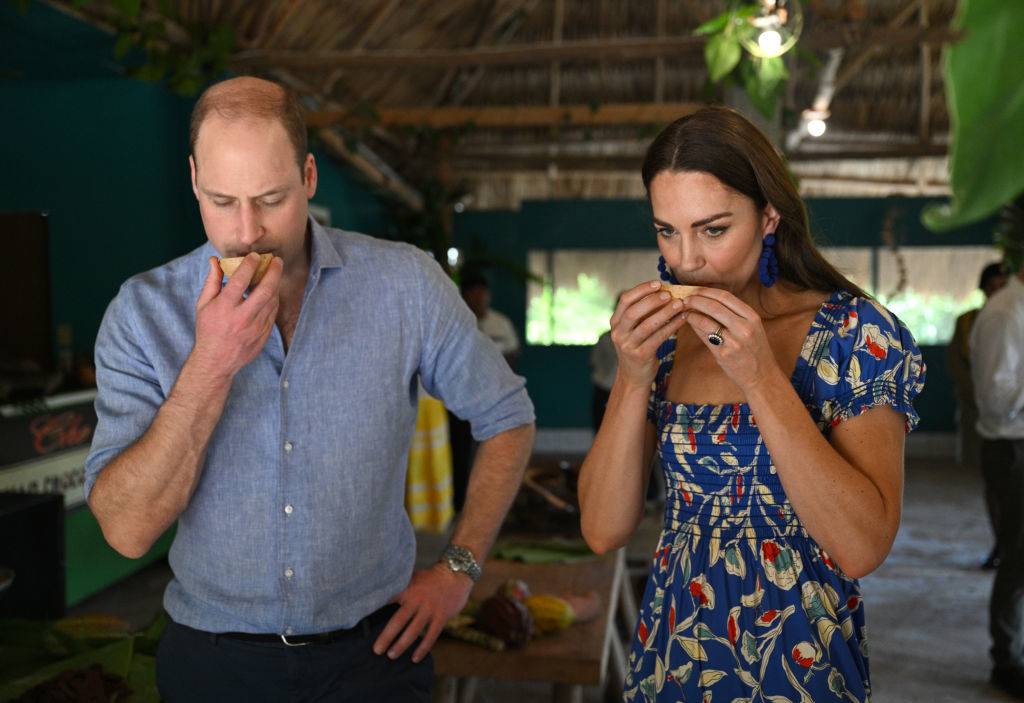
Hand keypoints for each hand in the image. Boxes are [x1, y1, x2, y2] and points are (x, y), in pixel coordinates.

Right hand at [190, 253, 282, 379]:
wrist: (216, 361)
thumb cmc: (208, 329)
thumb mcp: (203, 305)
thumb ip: (212, 281)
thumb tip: (215, 260)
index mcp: (225, 308)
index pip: (240, 281)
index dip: (250, 265)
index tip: (256, 256)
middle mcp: (242, 317)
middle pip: (265, 290)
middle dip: (274, 272)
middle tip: (277, 261)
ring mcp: (256, 328)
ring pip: (272, 301)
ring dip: (276, 285)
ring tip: (275, 273)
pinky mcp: (264, 335)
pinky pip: (273, 313)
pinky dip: (274, 300)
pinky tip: (271, 292)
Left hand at [373, 562, 472, 663]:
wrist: (456, 574)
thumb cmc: (431, 578)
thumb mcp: (413, 578)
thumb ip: (400, 587)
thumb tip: (380, 595)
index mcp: (408, 589)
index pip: (388, 600)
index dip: (375, 609)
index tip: (362, 620)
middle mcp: (417, 600)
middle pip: (399, 620)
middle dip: (386, 636)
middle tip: (377, 650)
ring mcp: (430, 609)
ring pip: (414, 631)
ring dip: (402, 644)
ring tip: (391, 655)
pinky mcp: (441, 617)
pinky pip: (431, 636)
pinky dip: (423, 648)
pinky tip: (415, 658)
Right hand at [609, 281, 687, 388]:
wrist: (633, 377)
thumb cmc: (638, 347)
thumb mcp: (633, 329)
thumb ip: (642, 313)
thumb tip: (664, 290)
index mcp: (615, 322)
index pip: (625, 300)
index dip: (641, 289)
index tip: (658, 283)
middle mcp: (618, 333)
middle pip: (634, 311)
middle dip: (652, 300)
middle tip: (669, 294)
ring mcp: (628, 345)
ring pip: (647, 325)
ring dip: (665, 312)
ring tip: (680, 304)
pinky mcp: (640, 355)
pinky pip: (658, 337)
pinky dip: (672, 326)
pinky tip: (683, 318)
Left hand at [680, 288, 779, 391]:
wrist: (762, 376)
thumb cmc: (754, 350)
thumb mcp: (752, 328)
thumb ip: (733, 314)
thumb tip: (707, 300)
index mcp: (752, 317)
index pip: (726, 297)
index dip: (707, 291)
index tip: (695, 290)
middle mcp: (744, 327)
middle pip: (714, 306)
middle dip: (696, 299)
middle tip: (684, 298)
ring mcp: (734, 341)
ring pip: (706, 320)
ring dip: (691, 313)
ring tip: (684, 310)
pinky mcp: (723, 354)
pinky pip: (704, 335)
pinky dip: (694, 325)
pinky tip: (689, 322)